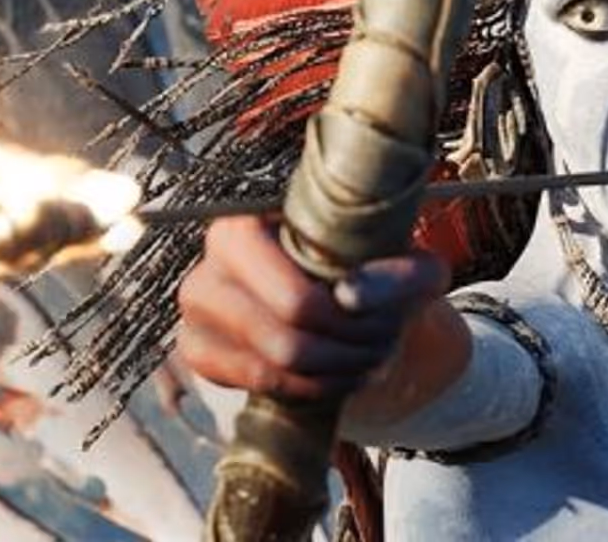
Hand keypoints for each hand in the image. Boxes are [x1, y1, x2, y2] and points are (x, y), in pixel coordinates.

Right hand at [177, 216, 449, 399]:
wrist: (348, 284)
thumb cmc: (374, 264)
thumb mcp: (411, 263)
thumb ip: (402, 274)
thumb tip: (354, 297)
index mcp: (253, 220)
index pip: (297, 301)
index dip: (352, 326)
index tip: (389, 321)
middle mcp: (212, 257)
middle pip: (283, 341)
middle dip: (346, 352)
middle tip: (383, 345)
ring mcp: (197, 305)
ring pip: (268, 368)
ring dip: (332, 372)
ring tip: (367, 358)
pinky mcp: (197, 346)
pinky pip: (252, 384)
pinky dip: (304, 388)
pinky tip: (334, 373)